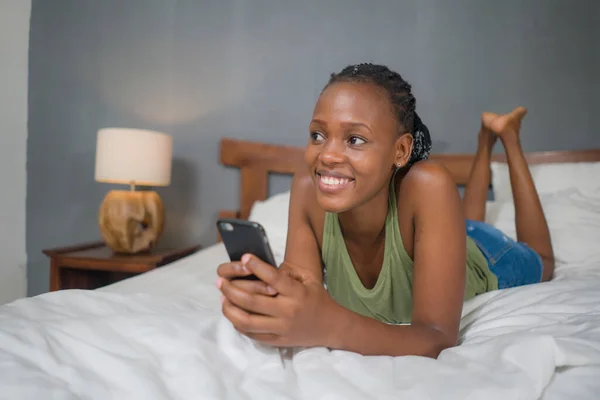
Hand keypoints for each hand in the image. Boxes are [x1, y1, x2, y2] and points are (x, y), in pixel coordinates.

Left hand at [216, 254, 338, 347]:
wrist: (331, 326)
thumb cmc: (317, 297)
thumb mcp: (308, 278)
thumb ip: (288, 272)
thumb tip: (260, 267)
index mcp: (296, 293)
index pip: (273, 278)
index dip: (257, 267)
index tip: (244, 258)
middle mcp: (287, 311)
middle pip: (252, 301)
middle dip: (231, 290)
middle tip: (220, 282)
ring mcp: (281, 328)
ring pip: (247, 321)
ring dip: (229, 309)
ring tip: (222, 298)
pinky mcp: (277, 341)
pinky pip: (252, 334)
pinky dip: (238, 324)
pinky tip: (232, 313)